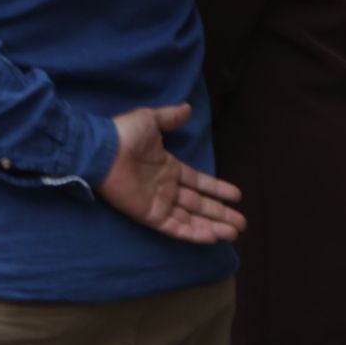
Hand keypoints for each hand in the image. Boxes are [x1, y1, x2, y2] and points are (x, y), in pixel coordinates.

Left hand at [98, 104, 245, 243]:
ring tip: (234, 232)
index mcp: (169, 168)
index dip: (217, 189)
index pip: (199, 182)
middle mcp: (167, 188)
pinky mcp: (150, 215)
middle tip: (242, 223)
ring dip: (213, 226)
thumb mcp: (151, 120)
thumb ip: (170, 118)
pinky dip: (194, 233)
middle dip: (221, 213)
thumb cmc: (124, 134)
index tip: (237, 196)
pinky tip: (212, 236)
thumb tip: (188, 108)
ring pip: (192, 218)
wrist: (102, 150)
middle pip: (199, 204)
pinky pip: (176, 227)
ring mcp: (159, 203)